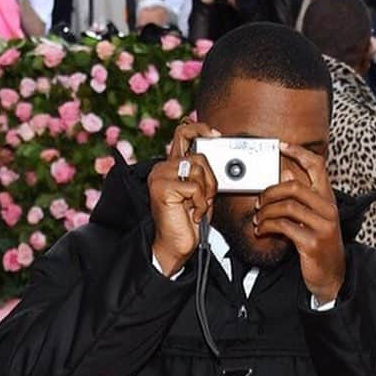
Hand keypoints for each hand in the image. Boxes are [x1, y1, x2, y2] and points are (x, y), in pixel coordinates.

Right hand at [149, 121, 219, 276]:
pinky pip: (194, 186)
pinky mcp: (162, 188)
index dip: (200, 129)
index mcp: (171, 166)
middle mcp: (163, 168)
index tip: (216, 135)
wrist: (176, 246)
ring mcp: (160, 177)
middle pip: (198, 155)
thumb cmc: (188, 222)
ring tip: (197, 207)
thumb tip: (216, 152)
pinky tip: (193, 213)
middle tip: (205, 198)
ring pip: (197, 169)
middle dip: (210, 178)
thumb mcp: (201, 192)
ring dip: (205, 192)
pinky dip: (200, 203)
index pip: (183, 133)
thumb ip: (203, 172)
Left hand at [254, 144, 345, 303]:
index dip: (299, 152)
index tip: (281, 145)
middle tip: (259, 202)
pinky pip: (283, 227)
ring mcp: (322, 225)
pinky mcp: (312, 242)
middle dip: (270, 192)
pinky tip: (262, 230)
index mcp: (328, 199)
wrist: (332, 275)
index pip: (317, 165)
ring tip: (258, 220)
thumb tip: (286, 171)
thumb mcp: (314, 217)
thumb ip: (302, 196)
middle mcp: (328, 209)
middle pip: (294, 186)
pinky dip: (267, 227)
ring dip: (266, 212)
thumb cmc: (320, 245)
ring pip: (286, 206)